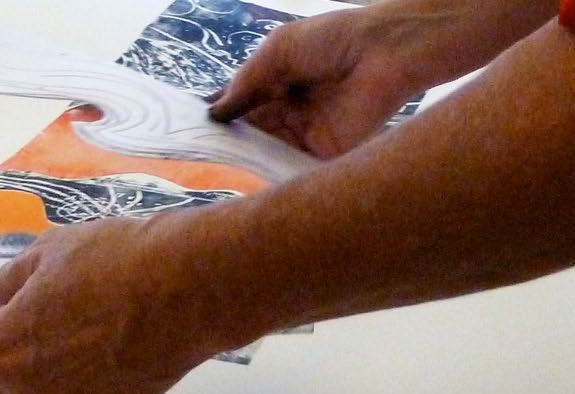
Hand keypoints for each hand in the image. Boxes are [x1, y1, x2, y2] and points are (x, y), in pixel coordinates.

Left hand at [0, 218, 227, 393]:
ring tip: (95, 330)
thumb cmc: (114, 261)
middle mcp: (29, 393)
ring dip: (57, 372)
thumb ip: (7, 285)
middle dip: (16, 356)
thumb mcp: (46, 252)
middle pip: (2, 383)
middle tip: (51, 318)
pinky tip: (121, 351)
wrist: (186, 288)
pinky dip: (96, 385)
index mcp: (0, 350)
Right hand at [208, 8, 422, 158]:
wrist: (384, 52)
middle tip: (196, 151)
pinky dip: (268, 170)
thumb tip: (215, 111)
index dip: (219, 116)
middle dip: (226, 140)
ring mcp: (305, 133)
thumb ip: (247, 82)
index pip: (242, 105)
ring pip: (266, 151)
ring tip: (211, 164)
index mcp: (279, 82)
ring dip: (242, 157)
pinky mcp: (323, 152)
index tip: (191, 128)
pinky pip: (291, 165)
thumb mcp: (278, 51)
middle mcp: (290, 110)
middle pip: (251, 132)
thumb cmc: (332, 39)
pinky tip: (244, 173)